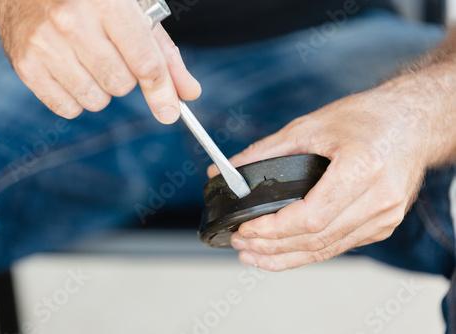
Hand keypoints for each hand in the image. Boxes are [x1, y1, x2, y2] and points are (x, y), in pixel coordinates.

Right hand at [0, 0, 200, 120]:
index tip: (170, 110)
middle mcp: (72, 21)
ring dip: (102, 89)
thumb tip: (188, 94)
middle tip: (112, 54)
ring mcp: (45, 44)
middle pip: (121, 85)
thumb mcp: (133, 13)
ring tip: (89, 60)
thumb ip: (164, 54)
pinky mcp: (26, 65)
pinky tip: (71, 70)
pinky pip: (68, 108)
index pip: (144, 62)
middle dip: (125, 77)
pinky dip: (77, 97)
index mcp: (106, 1)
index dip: (162, 91)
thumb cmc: (89, 0)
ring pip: (96, 100)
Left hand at [208, 80, 431, 270]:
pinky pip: (339, 245)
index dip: (273, 230)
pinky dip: (308, 252)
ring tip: (254, 255)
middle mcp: (379, 198)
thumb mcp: (310, 125)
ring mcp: (384, 216)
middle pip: (316, 240)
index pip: (311, 218)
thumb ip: (265, 151)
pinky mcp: (382, 224)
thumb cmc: (368, 118)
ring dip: (286, 257)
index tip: (245, 230)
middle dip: (271, 247)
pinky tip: (284, 251)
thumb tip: (227, 170)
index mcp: (363, 168)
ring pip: (327, 250)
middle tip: (241, 245)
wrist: (412, 123)